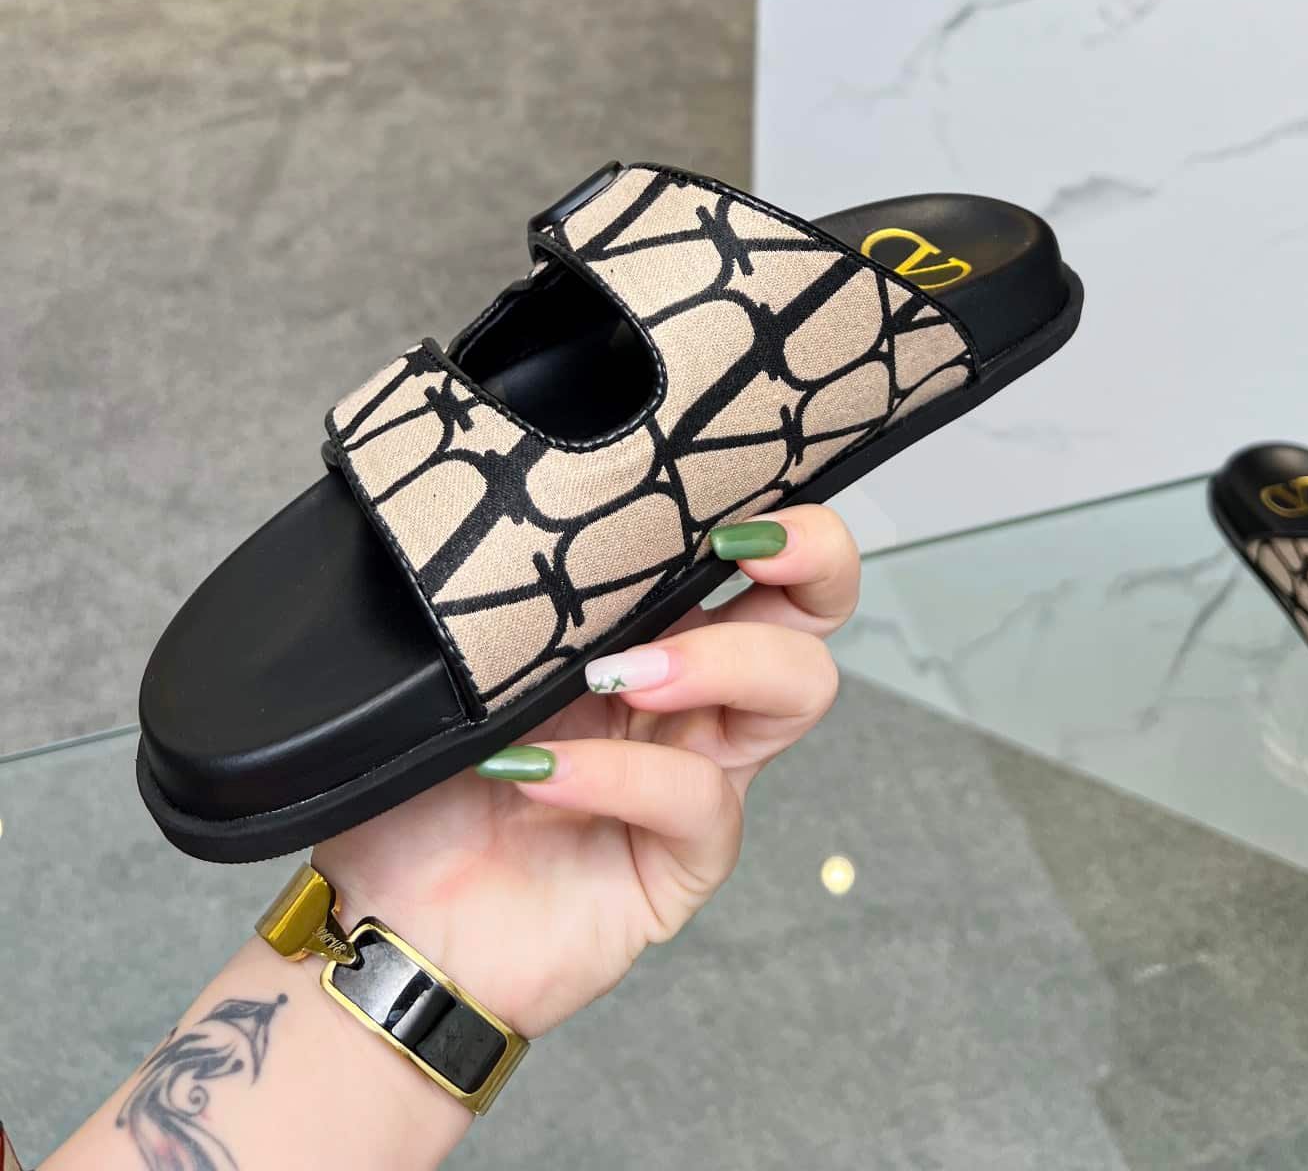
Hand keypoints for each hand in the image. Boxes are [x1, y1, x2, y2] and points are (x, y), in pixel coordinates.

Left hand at [313, 504, 854, 1037]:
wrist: (388, 924)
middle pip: (815, 607)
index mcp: (644, 627)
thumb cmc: (422, 787)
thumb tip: (520, 504)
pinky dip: (621, 774)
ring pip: (795, 689)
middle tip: (741, 546)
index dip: (774, 503)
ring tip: (621, 674)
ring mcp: (696, 771)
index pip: (746, 548)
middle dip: (812, 557)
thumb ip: (508, 596)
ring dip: (721, 658)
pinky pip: (699, 799)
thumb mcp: (456, 667)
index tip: (729, 487)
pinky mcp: (684, 859)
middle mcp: (690, 692)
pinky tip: (542, 773)